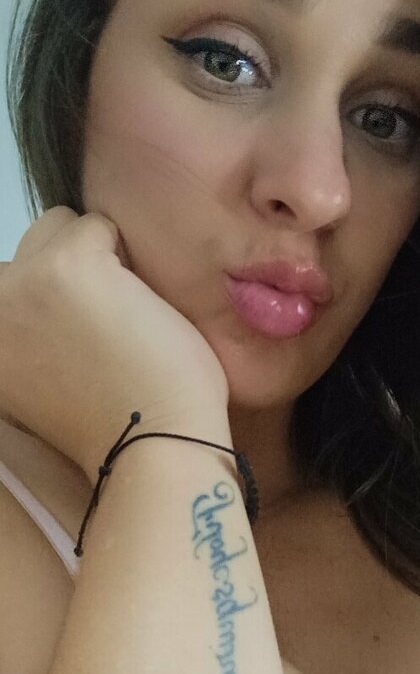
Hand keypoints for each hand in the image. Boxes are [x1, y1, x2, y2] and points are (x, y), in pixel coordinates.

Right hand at [0, 207, 229, 482]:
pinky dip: (128, 257)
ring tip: (122, 314)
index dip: (53, 296)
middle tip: (105, 326)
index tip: (80, 337)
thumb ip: (22, 332)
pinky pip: (101, 227)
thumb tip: (49, 292)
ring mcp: (21, 282)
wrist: (152, 447)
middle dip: (69, 270)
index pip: (8, 279)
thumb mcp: (35, 378)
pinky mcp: (69, 265)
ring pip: (61, 226)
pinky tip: (140, 308)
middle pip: (31, 245)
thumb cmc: (112, 421)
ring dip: (97, 256)